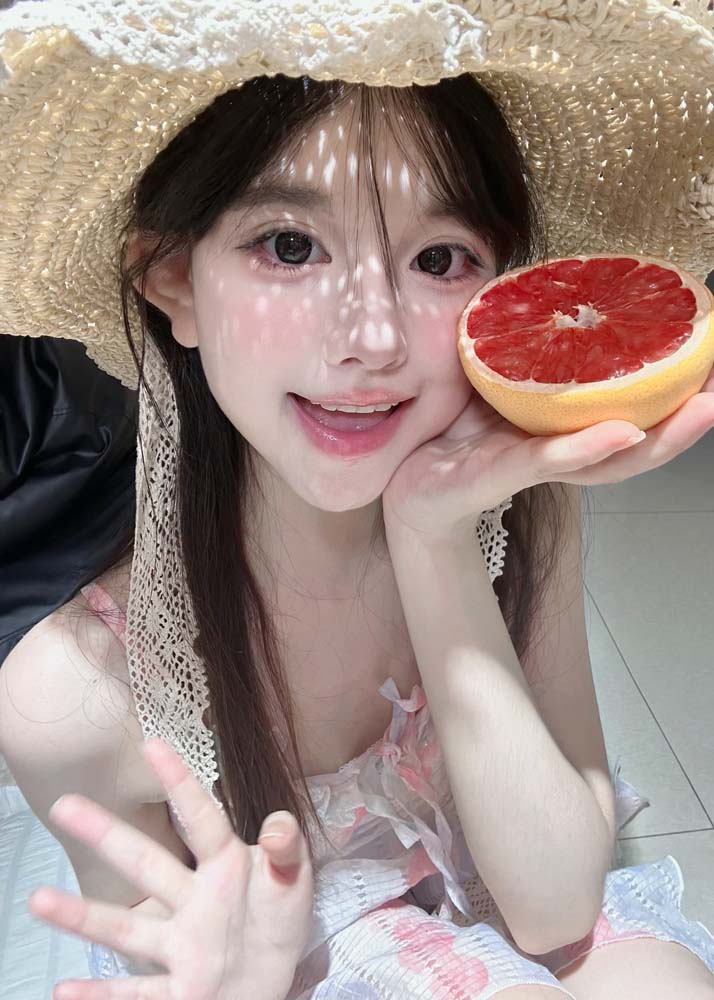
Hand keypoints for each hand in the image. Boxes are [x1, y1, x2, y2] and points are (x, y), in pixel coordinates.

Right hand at [28, 738, 313, 999]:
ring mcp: (181, 945)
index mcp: (225, 866)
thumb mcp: (294, 880)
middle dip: (106, 835)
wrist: (269, 984)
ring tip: (38, 901)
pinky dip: (100, 996)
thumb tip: (278, 826)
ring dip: (83, 916)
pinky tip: (63, 993)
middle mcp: (194, 901)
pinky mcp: (181, 989)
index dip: (181, 782)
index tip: (154, 744)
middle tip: (64, 806)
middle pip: (146, 863)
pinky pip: (137, 994)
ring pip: (126, 928)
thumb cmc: (275, 921)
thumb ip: (288, 849)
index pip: (202, 817)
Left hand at [382, 369, 713, 544]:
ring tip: (697, 412)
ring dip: (655, 439)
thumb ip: (520, 353)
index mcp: (556, 433)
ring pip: (602, 461)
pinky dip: (582, 448)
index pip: (626, 418)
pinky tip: (618, 434)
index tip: (709, 370)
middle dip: (681, 422)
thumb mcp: (488, 384)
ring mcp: (527, 470)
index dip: (670, 401)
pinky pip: (542, 461)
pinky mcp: (492, 477)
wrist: (402, 484)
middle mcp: (553, 455)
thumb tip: (549, 293)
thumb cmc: (449, 432)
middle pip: (631, 446)